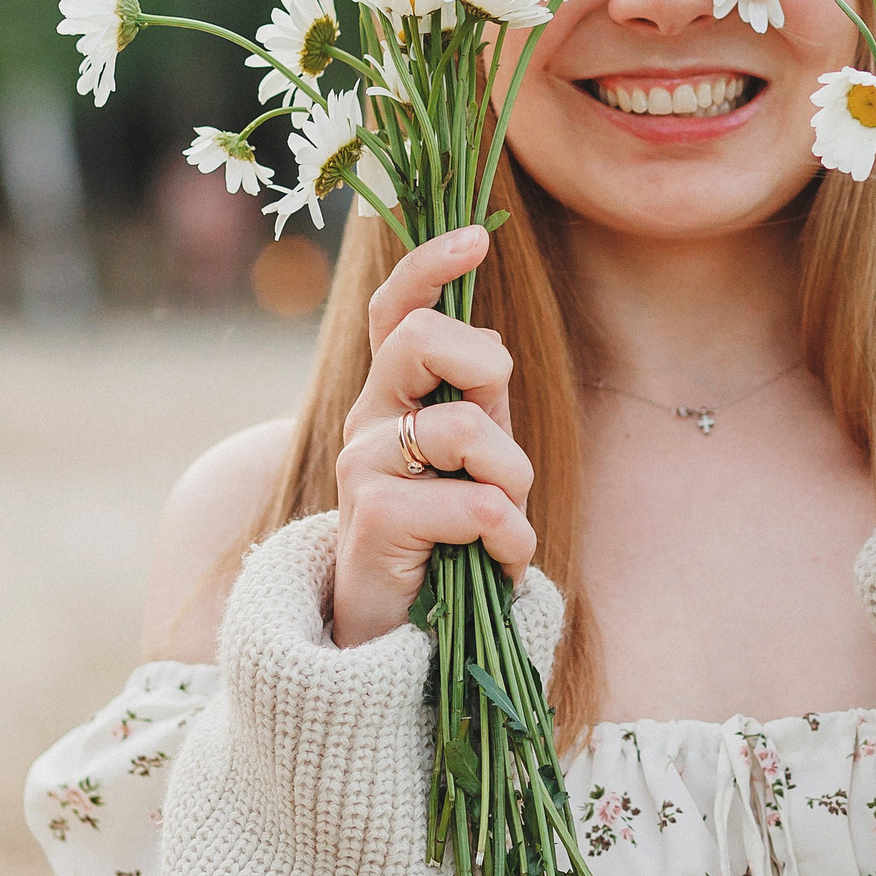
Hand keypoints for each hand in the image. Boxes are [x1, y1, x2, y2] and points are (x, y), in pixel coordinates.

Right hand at [330, 225, 536, 646]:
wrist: (400, 636)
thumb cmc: (448, 539)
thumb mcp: (474, 458)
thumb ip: (477, 400)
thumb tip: (492, 343)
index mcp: (393, 395)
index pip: (399, 309)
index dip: (430, 264)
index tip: (478, 239)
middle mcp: (368, 418)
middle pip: (422, 339)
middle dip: (486, 369)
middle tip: (498, 430)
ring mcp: (363, 466)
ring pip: (465, 429)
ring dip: (512, 480)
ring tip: (505, 523)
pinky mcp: (373, 518)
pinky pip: (476, 505)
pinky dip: (510, 538)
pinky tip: (500, 562)